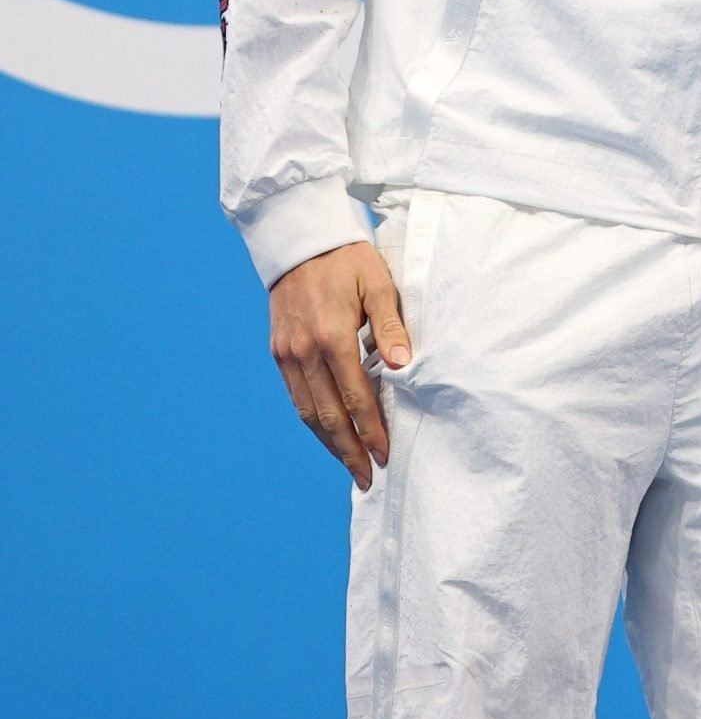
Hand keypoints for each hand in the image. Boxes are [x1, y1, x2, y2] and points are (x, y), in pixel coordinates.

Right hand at [268, 240, 410, 488]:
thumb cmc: (348, 260)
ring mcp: (287, 354)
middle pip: (328, 416)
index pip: (355, 397)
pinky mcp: (278, 352)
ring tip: (351, 466)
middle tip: (368, 478)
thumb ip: (389, 326)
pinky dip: (313, 420)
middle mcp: (304, 352)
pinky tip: (328, 434)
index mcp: (332, 337)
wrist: (299, 240)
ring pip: (308, 412)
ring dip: (329, 443)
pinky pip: (296, 396)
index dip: (371, 430)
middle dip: (349, 451)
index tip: (386, 454)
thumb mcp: (378, 283)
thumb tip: (404, 365)